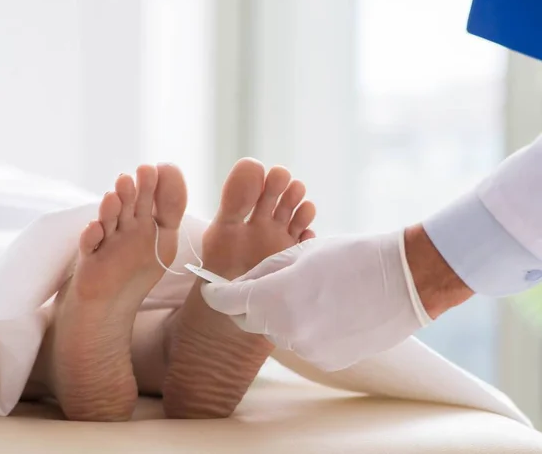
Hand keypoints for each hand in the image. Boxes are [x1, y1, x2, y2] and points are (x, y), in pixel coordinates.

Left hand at [200, 231, 431, 370]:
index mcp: (274, 299)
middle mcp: (285, 331)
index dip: (216, 294)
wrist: (404, 280)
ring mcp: (307, 350)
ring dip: (281, 315)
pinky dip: (305, 328)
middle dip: (250, 304)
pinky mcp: (327, 361)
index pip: (227, 303)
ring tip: (310, 292)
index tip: (212, 289)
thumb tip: (242, 285)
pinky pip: (302, 343)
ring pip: (277, 332)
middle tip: (264, 284)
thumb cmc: (351, 257)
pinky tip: (328, 309)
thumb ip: (262, 273)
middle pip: (250, 320)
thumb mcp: (300, 254)